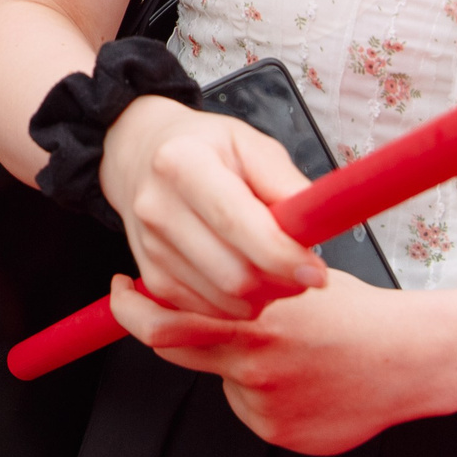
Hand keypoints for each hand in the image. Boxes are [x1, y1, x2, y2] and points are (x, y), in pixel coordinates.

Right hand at [98, 95, 324, 320]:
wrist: (139, 156)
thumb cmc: (205, 148)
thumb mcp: (250, 143)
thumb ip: (285, 182)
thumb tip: (316, 224)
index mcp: (182, 163)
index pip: (236, 222)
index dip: (281, 255)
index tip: (317, 271)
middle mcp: (157, 206)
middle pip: (233, 275)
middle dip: (281, 283)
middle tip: (302, 268)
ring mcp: (149, 246)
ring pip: (225, 302)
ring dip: (263, 296)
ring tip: (271, 268)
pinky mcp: (150, 275)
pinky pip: (208, 313)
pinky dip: (237, 306)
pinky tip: (244, 277)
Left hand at [108, 271, 456, 453]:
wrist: (410, 361)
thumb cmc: (354, 311)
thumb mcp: (291, 276)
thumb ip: (239, 278)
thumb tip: (186, 262)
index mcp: (255, 317)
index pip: (167, 319)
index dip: (132, 306)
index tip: (122, 288)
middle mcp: (255, 362)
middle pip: (175, 347)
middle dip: (154, 325)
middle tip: (139, 303)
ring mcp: (267, 402)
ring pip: (220, 375)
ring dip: (232, 360)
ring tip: (286, 348)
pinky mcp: (281, 431)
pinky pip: (250, 406)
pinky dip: (263, 391)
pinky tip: (302, 378)